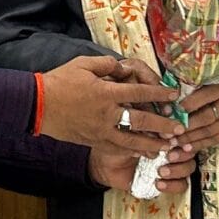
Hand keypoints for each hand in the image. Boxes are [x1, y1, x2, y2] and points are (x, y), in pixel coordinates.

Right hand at [36, 54, 183, 152]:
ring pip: (132, 140)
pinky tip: (144, 153)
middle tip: (180, 128)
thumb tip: (124, 69)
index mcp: (106, 91)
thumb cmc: (60, 81)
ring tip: (167, 147)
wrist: (38, 105)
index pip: (140, 92)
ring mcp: (100, 130)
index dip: (160, 93)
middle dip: (163, 124)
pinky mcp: (93, 141)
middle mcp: (107, 113)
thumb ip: (107, 65)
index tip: (174, 95)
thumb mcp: (83, 64)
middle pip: (141, 120)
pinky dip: (133, 151)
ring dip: (152, 143)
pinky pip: (117, 148)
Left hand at [90, 138, 195, 192]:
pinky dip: (173, 185)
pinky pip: (181, 185)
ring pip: (189, 167)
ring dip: (178, 169)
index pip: (184, 132)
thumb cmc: (116, 144)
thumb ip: (144, 131)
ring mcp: (172, 165)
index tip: (173, 137)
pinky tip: (158, 182)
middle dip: (182, 153)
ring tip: (161, 170)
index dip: (181, 135)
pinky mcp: (168, 181)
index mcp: (165, 133)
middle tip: (170, 155)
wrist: (105, 165)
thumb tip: (159, 131)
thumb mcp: (128, 133)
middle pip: (191, 150)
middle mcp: (172, 148)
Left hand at [177, 77, 218, 147]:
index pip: (205, 95)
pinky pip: (216, 140)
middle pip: (207, 117)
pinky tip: (188, 148)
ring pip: (210, 131)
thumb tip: (174, 92)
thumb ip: (202, 86)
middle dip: (187, 126)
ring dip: (191, 138)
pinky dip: (201, 144)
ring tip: (175, 142)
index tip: (174, 109)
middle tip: (170, 131)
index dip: (189, 103)